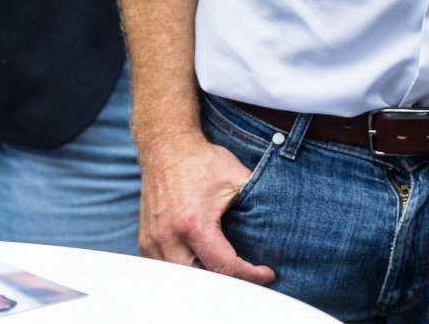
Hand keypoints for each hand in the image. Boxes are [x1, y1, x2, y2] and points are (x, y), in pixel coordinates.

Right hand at [138, 134, 275, 284]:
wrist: (167, 146)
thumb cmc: (202, 161)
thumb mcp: (237, 177)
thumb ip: (259, 199)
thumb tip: (283, 219)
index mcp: (194, 224)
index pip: (224, 267)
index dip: (250, 276)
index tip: (266, 272)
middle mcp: (169, 236)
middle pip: (200, 280)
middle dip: (226, 283)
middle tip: (247, 276)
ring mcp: (153, 241)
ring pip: (179, 279)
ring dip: (203, 279)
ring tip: (226, 272)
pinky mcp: (145, 240)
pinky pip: (163, 269)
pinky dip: (183, 272)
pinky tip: (201, 265)